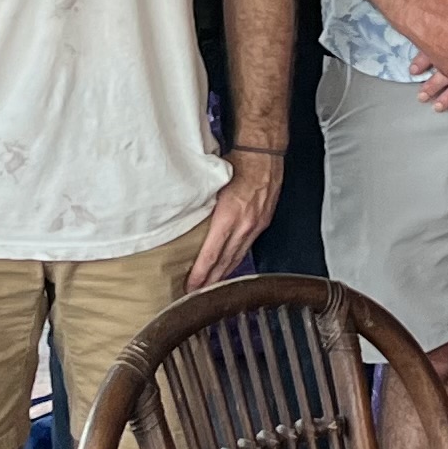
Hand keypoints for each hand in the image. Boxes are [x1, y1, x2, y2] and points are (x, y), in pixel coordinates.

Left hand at [187, 150, 286, 288]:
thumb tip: (183, 216)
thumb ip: (201, 203)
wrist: (264, 153)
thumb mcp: (213, 183)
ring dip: (224, 273)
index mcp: (229, 215)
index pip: (212, 253)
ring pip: (238, 256)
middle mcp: (245, 225)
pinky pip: (247, 247)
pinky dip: (237, 259)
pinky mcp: (262, 222)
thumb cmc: (238, 162)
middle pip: (226, 261)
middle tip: (198, 294)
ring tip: (212, 286)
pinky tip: (230, 264)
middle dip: (212, 280)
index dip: (201, 273)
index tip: (191, 285)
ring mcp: (256, 225)